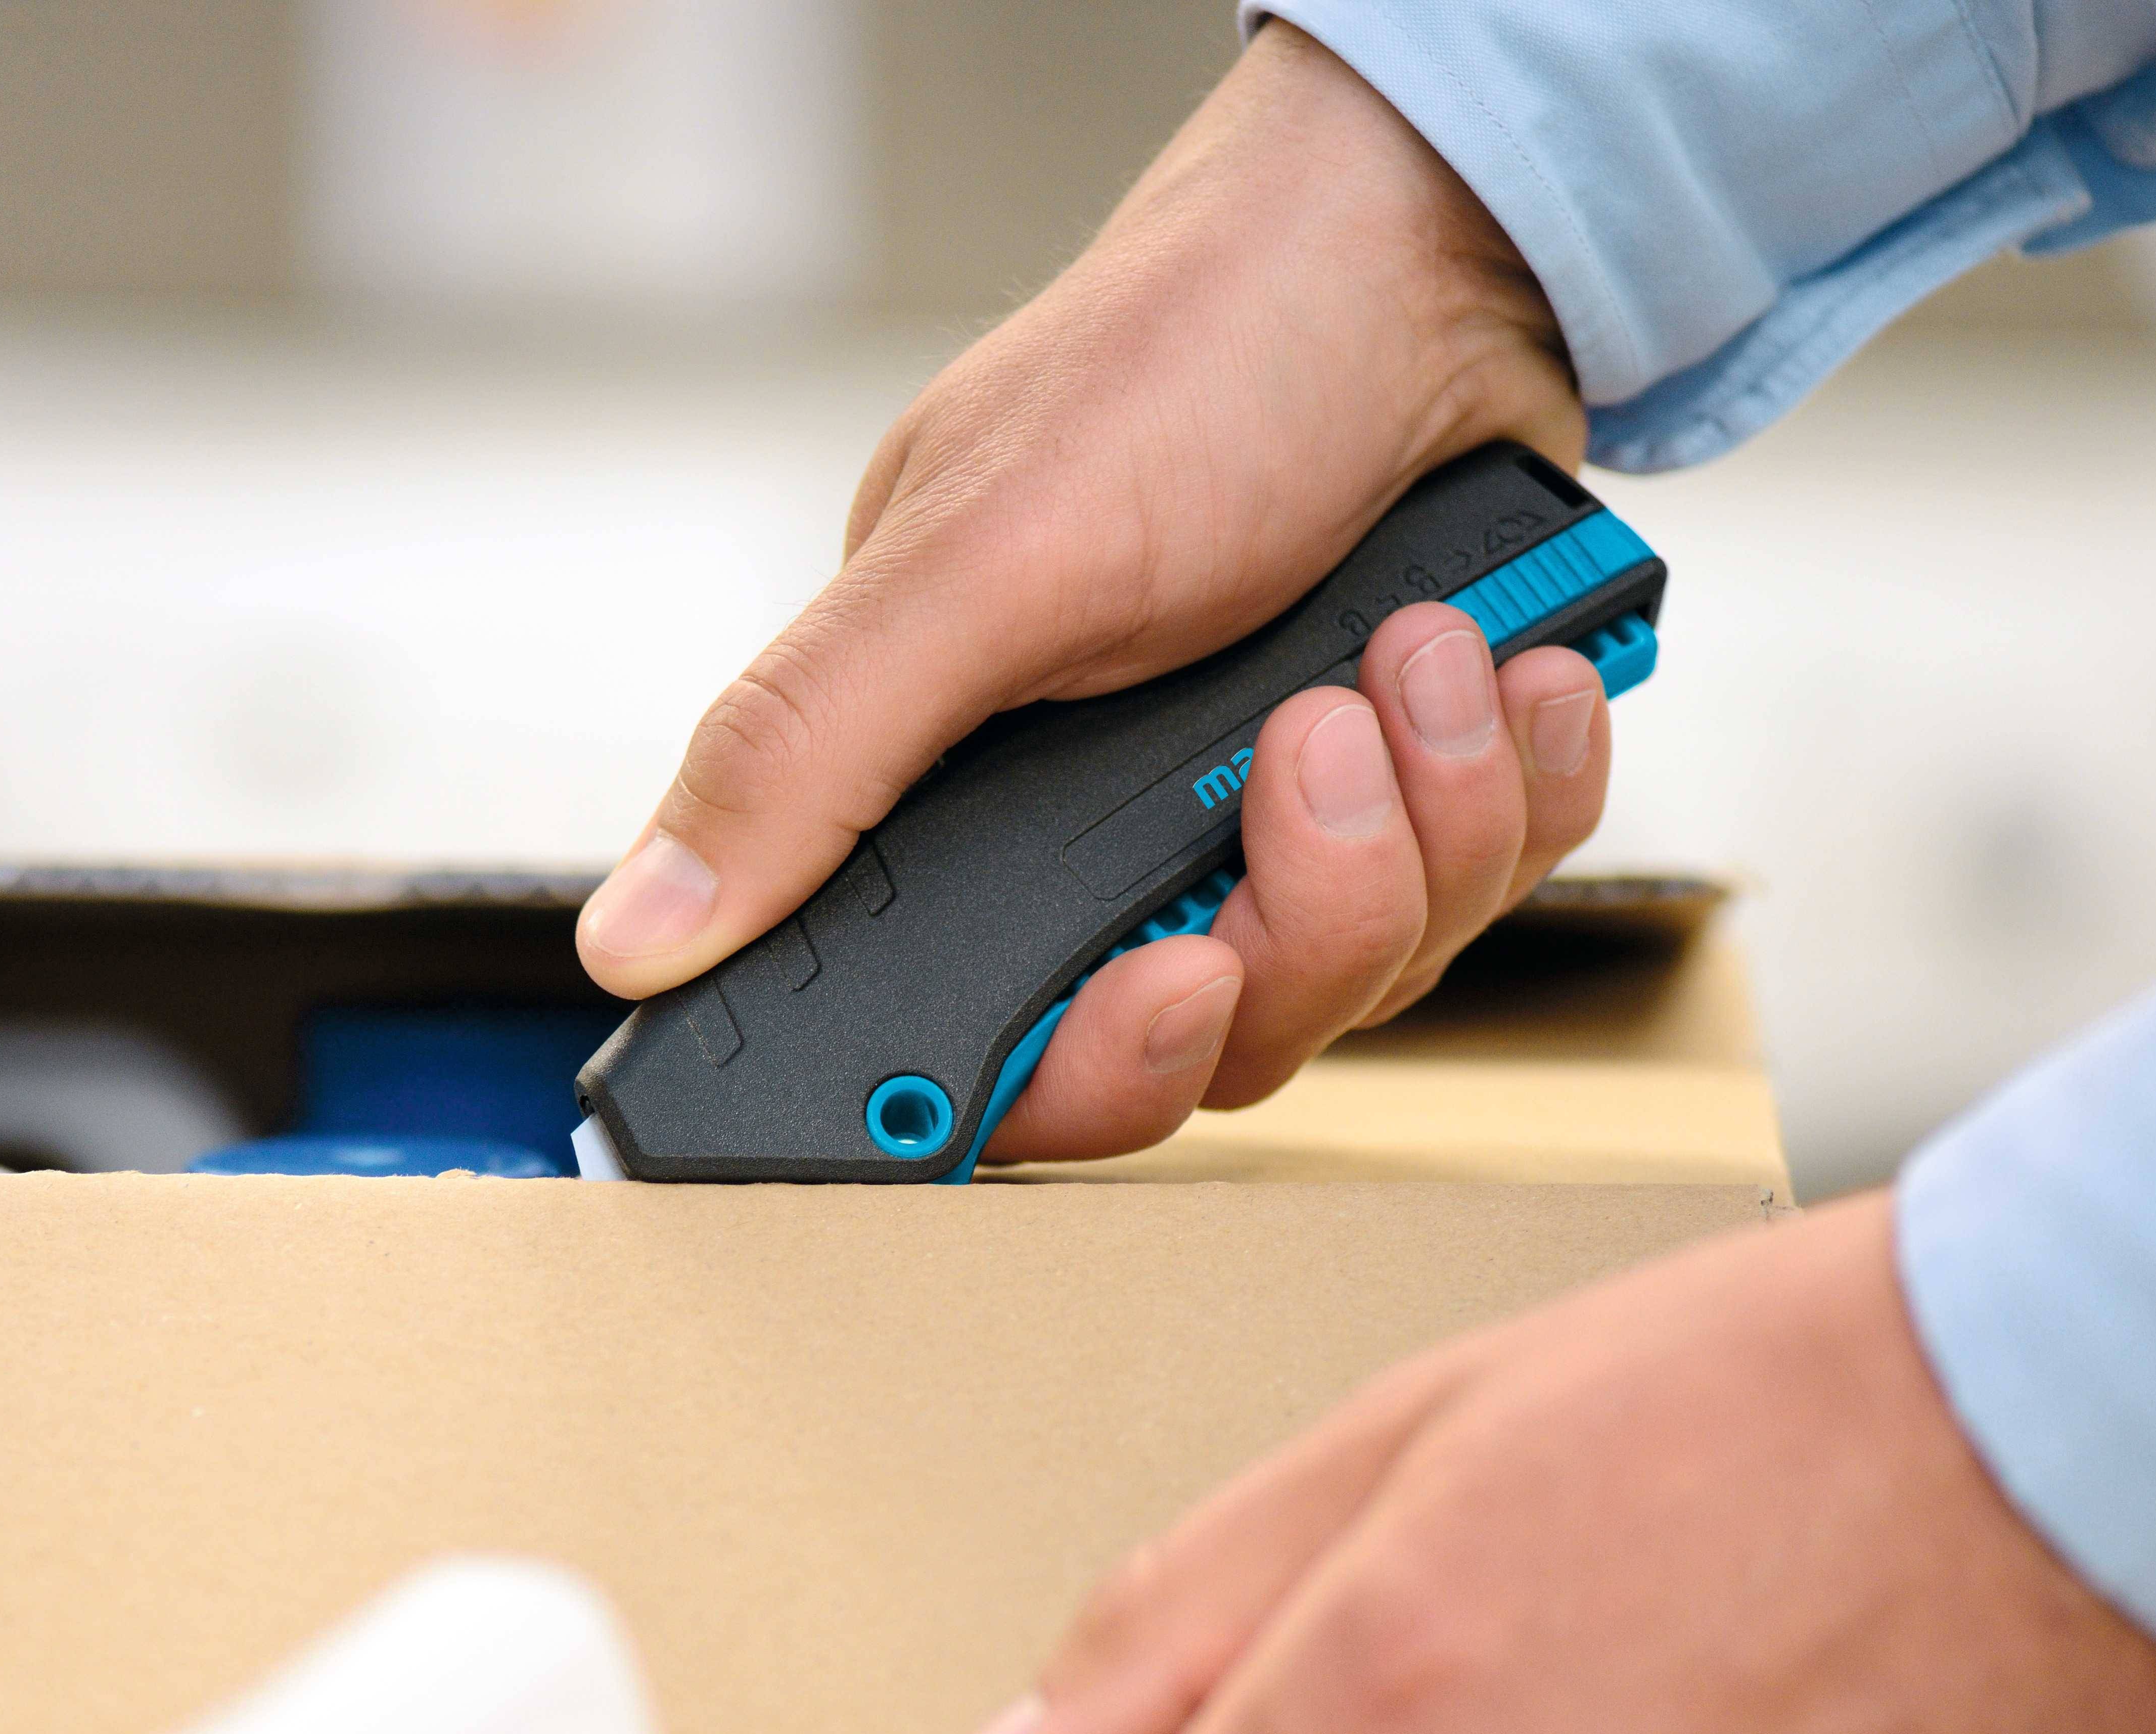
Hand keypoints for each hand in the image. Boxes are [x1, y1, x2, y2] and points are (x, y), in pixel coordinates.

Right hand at [575, 25, 1601, 1163]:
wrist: (1426, 245)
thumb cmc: (1193, 358)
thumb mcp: (978, 556)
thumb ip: (808, 752)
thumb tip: (634, 932)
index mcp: (965, 799)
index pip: (1000, 1048)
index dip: (1093, 1065)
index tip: (1176, 979)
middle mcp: (1110, 834)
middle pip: (1216, 1037)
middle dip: (1306, 911)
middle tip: (1316, 741)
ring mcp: (1268, 824)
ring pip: (1368, 971)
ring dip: (1430, 820)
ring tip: (1420, 650)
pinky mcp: (1409, 800)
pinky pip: (1488, 888)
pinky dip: (1521, 785)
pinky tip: (1506, 668)